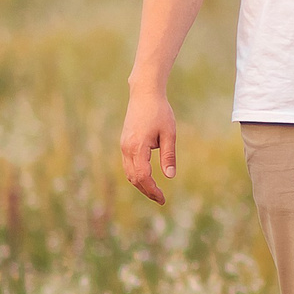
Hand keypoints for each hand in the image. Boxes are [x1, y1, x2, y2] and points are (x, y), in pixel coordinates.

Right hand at [119, 87, 177, 205]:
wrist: (144, 94)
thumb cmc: (160, 112)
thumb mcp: (169, 134)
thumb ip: (168, 155)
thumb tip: (170, 176)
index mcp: (138, 147)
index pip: (143, 176)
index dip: (152, 190)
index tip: (162, 199)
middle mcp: (127, 148)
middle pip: (134, 178)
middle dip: (146, 191)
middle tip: (160, 199)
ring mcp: (123, 146)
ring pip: (129, 173)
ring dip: (140, 184)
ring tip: (155, 192)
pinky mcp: (124, 143)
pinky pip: (128, 165)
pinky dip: (136, 175)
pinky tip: (147, 178)